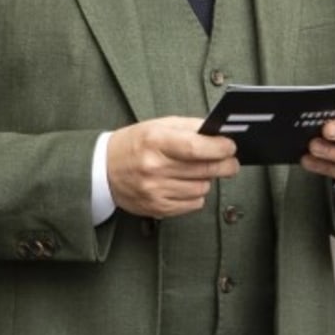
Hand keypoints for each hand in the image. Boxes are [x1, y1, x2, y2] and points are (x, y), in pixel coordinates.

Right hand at [107, 117, 239, 217]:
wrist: (103, 170)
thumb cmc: (135, 144)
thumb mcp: (158, 125)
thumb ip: (190, 127)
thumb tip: (220, 133)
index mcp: (155, 141)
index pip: (195, 147)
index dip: (219, 148)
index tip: (231, 146)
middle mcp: (154, 168)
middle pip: (204, 169)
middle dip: (225, 164)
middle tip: (232, 161)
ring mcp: (155, 191)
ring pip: (202, 188)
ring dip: (206, 179)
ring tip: (196, 171)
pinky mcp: (157, 208)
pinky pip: (193, 204)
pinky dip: (196, 194)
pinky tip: (185, 184)